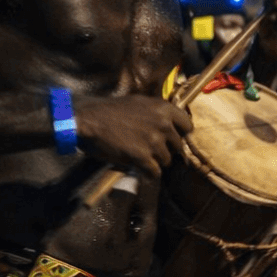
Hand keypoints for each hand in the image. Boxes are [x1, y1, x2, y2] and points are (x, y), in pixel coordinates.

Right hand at [74, 93, 192, 177]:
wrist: (88, 119)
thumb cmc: (110, 110)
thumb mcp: (139, 103)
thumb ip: (157, 113)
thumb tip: (170, 124)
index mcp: (164, 108)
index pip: (188, 126)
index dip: (181, 134)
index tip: (173, 139)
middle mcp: (163, 124)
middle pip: (178, 146)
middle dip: (166, 150)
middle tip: (152, 151)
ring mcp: (154, 141)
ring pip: (166, 160)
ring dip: (155, 162)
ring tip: (142, 158)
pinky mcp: (142, 157)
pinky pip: (155, 172)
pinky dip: (149, 174)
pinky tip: (141, 170)